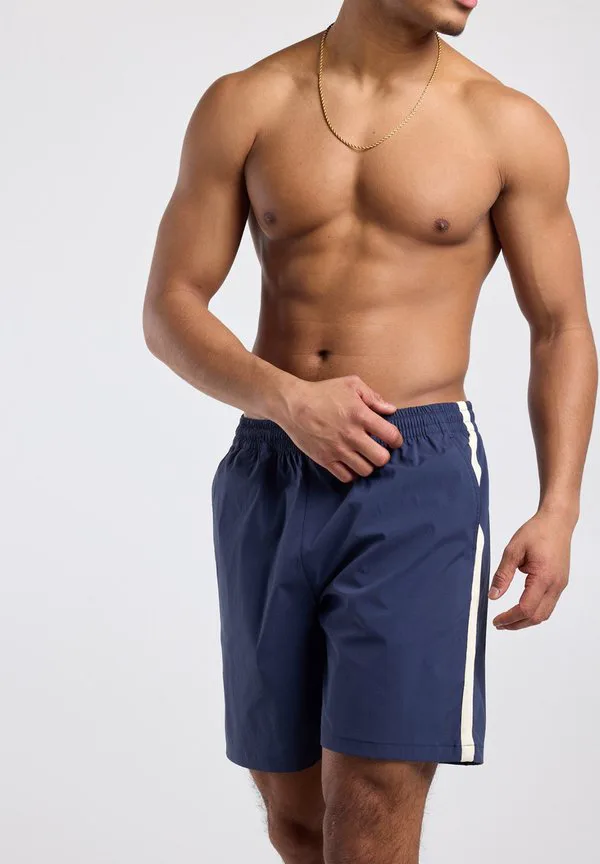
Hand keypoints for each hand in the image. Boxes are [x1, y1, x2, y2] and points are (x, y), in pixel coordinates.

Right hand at [281, 375, 402, 481]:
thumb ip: (373, 397)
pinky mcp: (325, 460)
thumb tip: (391, 410)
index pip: (391, 436)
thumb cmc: (322, 392)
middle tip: (378, 450)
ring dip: (368, 465)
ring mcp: (337, 450)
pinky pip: (346, 477)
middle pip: (381, 459)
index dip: (396, 440)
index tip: (393, 440)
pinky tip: (350, 463)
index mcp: (361, 415)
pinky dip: (352, 473)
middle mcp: (351, 435)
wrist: (292, 404)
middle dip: (383, 455)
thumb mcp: (350, 384)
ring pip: (365, 470)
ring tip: (364, 457)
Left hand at [489, 512, 571, 630]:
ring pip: (545, 613)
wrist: (557, 522)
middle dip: (517, 624)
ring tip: (508, 619)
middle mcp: (555, 585)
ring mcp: (560, 585)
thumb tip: (493, 595)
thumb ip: (502, 574)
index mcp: (543, 577)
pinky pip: (549, 604)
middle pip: (537, 617)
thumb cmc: (536, 532)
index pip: (526, 608)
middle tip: (499, 624)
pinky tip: (522, 608)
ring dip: (526, 620)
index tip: (496, 620)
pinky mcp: (561, 582)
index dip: (510, 618)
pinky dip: (535, 611)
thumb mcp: (513, 550)